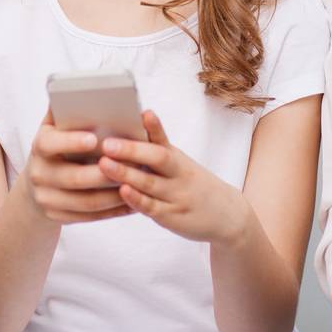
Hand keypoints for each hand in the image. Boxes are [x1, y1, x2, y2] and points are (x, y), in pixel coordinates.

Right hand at [20, 110, 132, 225]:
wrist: (36, 183)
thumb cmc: (56, 146)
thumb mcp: (54, 127)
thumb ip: (65, 110)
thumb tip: (77, 88)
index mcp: (39, 146)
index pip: (51, 144)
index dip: (72, 142)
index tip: (95, 138)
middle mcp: (38, 174)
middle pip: (73, 178)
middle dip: (105, 173)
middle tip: (132, 164)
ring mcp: (46, 199)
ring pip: (85, 202)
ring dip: (114, 195)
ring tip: (138, 184)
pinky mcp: (57, 217)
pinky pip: (88, 217)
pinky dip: (112, 211)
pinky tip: (131, 203)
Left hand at [98, 111, 250, 246]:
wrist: (227, 216)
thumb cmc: (194, 185)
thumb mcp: (181, 165)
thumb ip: (157, 152)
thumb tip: (127, 133)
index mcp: (177, 159)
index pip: (164, 140)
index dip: (154, 127)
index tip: (144, 113)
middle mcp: (179, 175)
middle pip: (157, 158)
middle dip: (131, 150)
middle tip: (108, 143)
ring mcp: (176, 196)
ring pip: (150, 183)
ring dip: (126, 173)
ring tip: (104, 163)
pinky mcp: (172, 217)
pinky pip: (152, 208)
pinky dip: (137, 200)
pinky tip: (123, 192)